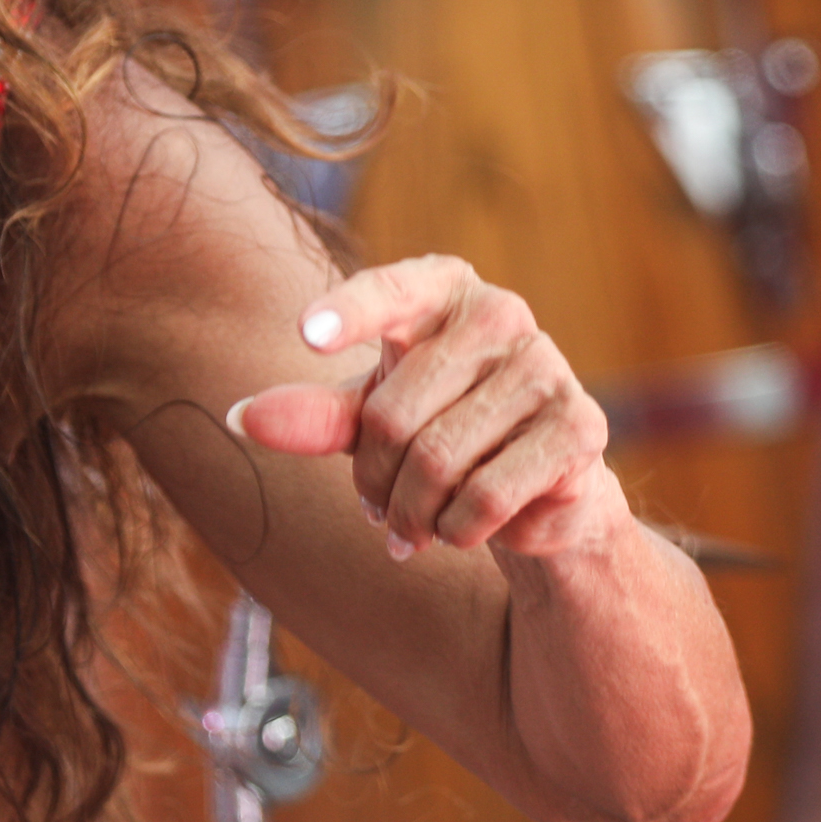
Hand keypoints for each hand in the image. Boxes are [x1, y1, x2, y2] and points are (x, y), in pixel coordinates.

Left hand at [228, 256, 623, 566]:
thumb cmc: (442, 429)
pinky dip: (458, 530)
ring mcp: (546, 366)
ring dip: (410, 514)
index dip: (350, 313)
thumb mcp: (371, 418)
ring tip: (411, 526)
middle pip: (394, 415)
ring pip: (437, 461)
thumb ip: (315, 414)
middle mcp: (501, 314)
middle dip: (372, 480)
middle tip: (374, 507)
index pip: (391, 290)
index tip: (306, 335)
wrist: (538, 487)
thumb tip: (242, 416)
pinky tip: (458, 531)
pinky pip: (486, 495)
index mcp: (444, 291)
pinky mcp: (579, 426)